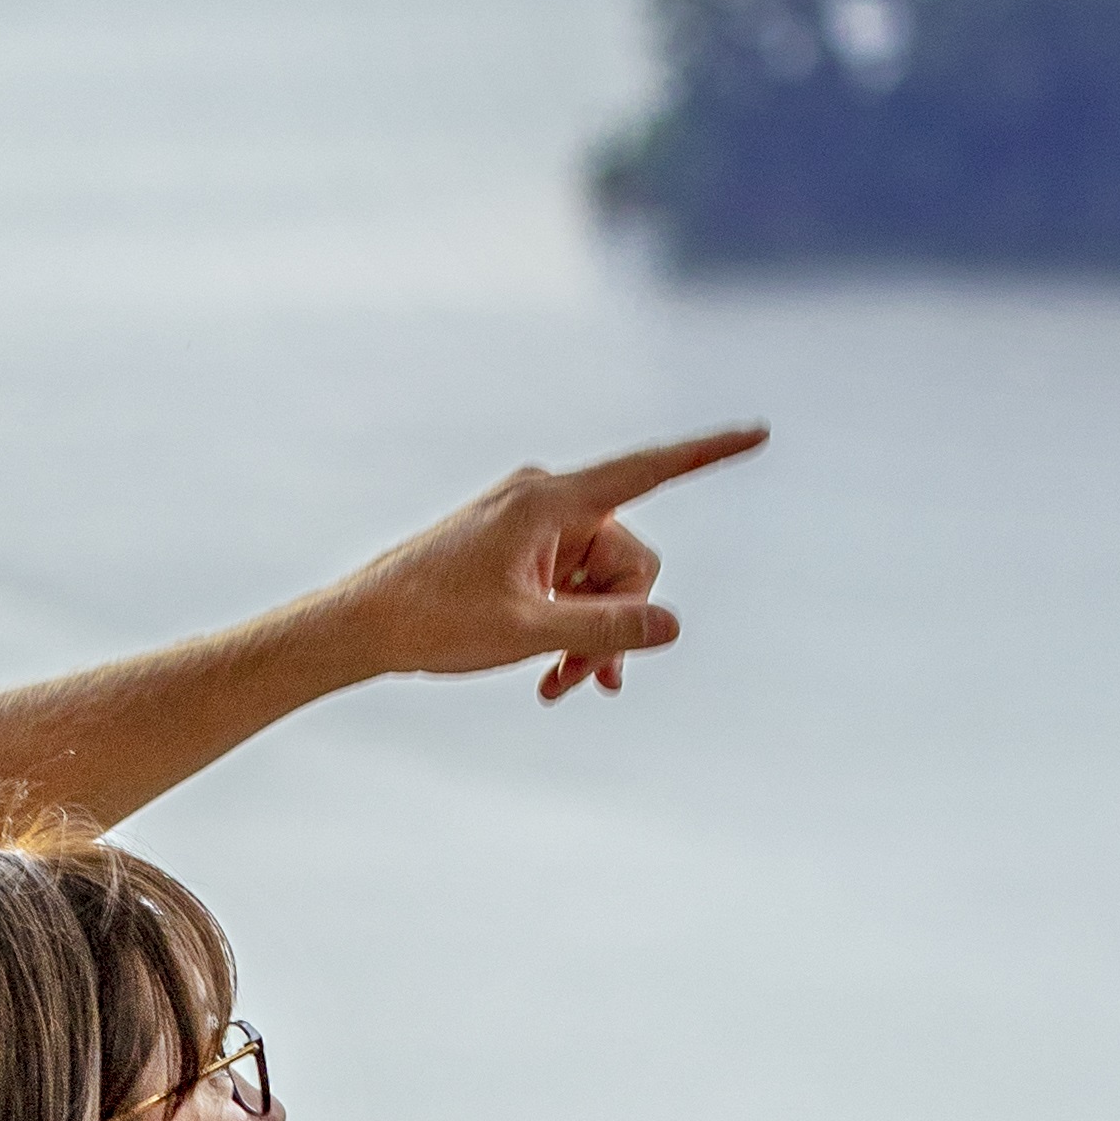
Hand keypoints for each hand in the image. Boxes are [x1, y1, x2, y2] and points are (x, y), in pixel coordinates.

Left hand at [331, 431, 767, 711]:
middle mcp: (547, 502)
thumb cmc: (434, 620)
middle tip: (590, 684)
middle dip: (618, 623)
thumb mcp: (529, 631)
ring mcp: (533, 527)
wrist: (361, 626)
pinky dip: (569, 630)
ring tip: (559, 687)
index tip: (759, 433)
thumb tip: (673, 625)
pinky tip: (551, 678)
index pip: (648, 471)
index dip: (708, 454)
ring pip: (600, 584)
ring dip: (591, 637)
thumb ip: (606, 628)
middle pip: (628, 560)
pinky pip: (570, 588)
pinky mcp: (519, 552)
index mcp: (550, 500)